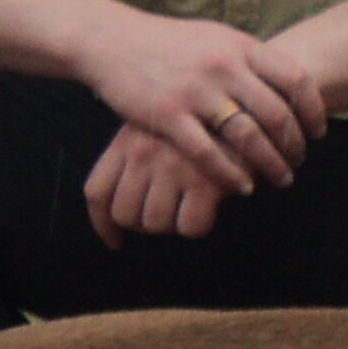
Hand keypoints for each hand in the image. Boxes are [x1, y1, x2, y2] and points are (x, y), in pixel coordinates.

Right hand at [69, 10, 326, 205]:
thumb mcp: (214, 37)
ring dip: (270, 164)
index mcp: (239, 46)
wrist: (110, 40)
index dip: (313, 111)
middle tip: (298, 163)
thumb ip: (247, 58)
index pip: (295, 80)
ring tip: (280, 179)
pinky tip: (241, 186)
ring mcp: (194, 92)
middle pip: (276, 114)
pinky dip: (231, 174)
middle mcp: (222, 67)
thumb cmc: (165, 42)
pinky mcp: (166, 115)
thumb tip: (282, 81)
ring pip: (248, 137)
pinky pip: (208, 153)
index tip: (316, 132)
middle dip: (294, 145)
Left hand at [83, 123, 235, 247]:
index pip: (96, 192)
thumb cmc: (201, 124)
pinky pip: (189, 227)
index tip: (114, 240)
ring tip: (188, 206)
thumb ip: (134, 159)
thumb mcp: (157, 128)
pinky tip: (209, 207)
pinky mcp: (206, 181)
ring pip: (155, 223)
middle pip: (124, 214)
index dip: (103, 224)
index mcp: (126, 140)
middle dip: (143, 224)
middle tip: (166, 215)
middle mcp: (144, 153)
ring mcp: (173, 167)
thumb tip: (117, 218)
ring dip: (172, 225)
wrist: (251, 109)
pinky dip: (198, 225)